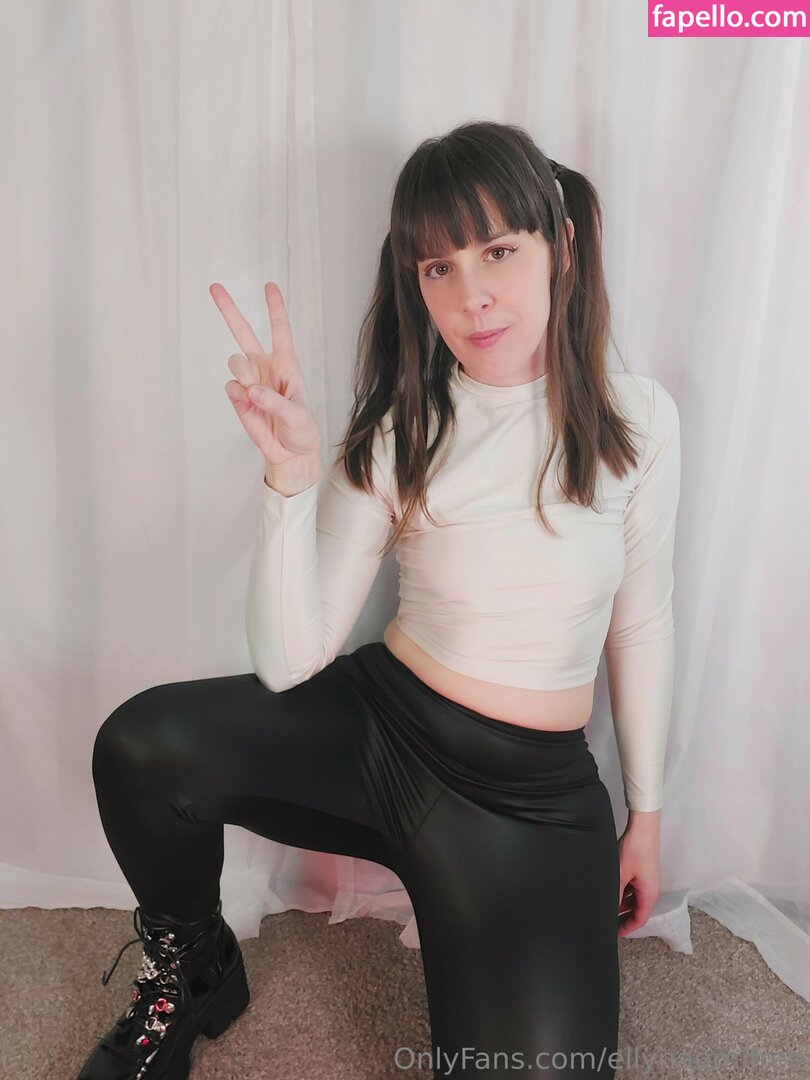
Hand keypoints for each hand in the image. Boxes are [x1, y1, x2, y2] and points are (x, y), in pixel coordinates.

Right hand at [210, 282, 320, 463]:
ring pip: (235, 361)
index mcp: (286, 364)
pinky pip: (230, 386)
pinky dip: (238, 394)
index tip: (269, 286)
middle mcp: (265, 367)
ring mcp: (249, 380)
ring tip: (255, 393)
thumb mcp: (297, 415)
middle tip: (214, 287)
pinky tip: (247, 403)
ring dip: (243, 374)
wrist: (289, 453)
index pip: (280, 330)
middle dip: (229, 310)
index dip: (275, 308)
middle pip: (243, 332)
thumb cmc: (302, 430)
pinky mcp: (238, 397)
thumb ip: (275, 402)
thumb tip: (251, 390)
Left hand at [616, 819, 659, 936]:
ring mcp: (648, 879)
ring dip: (623, 903)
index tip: (616, 933)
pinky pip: (634, 887)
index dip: (627, 928)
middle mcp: (651, 889)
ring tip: (607, 905)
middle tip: (609, 920)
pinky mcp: (644, 871)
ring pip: (635, 898)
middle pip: (638, 909)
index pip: (640, 919)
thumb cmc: (636, 849)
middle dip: (623, 916)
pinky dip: (625, 891)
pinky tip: (612, 889)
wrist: (643, 827)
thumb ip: (615, 894)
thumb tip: (609, 909)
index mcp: (649, 894)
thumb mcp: (620, 875)